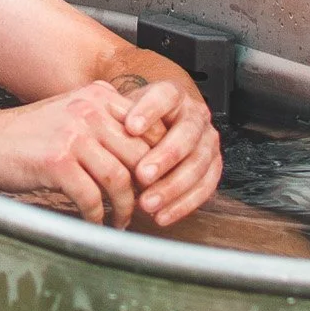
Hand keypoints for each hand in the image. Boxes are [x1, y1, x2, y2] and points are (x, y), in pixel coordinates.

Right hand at [0, 84, 164, 227]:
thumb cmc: (26, 136)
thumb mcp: (70, 116)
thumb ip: (105, 126)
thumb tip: (145, 158)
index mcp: (97, 96)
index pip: (148, 129)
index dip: (159, 161)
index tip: (157, 185)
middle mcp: (89, 109)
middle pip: (139, 155)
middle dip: (147, 189)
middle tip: (145, 209)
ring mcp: (73, 134)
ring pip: (120, 179)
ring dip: (125, 208)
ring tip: (121, 221)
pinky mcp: (57, 161)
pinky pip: (92, 197)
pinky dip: (97, 217)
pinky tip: (95, 223)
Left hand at [104, 79, 221, 225]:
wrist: (151, 131)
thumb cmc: (132, 123)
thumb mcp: (123, 111)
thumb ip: (114, 116)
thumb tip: (95, 122)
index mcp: (174, 95)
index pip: (165, 96)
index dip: (149, 111)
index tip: (129, 128)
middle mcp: (195, 115)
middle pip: (186, 133)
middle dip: (164, 156)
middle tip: (141, 175)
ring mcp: (208, 141)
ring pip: (198, 164)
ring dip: (173, 187)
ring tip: (147, 203)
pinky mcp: (214, 166)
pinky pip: (205, 187)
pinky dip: (183, 204)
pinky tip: (162, 216)